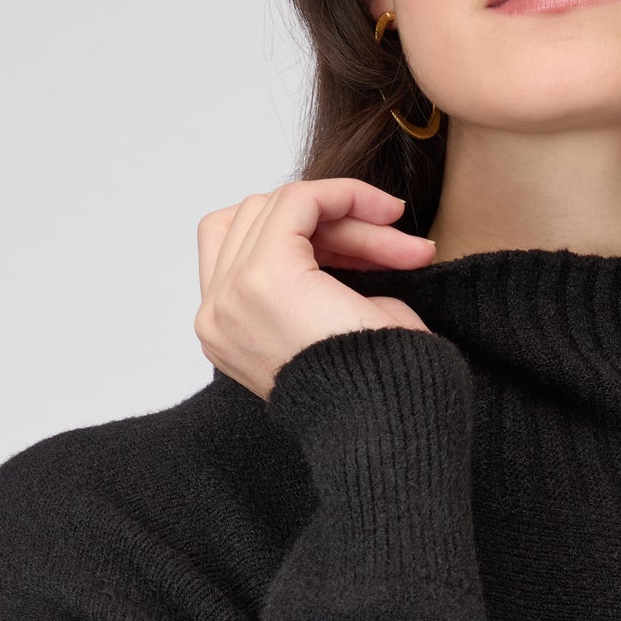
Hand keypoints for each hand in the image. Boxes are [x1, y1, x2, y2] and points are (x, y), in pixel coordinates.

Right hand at [195, 178, 437, 398]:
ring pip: (278, 209)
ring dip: (348, 217)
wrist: (390, 425)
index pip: (247, 248)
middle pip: (260, 224)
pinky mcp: (263, 277)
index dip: (314, 235)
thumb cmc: (379, 391)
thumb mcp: (339, 326)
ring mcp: (230, 297)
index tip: (379, 241)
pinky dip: (341, 195)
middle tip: (401, 249)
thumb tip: (339, 230)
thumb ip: (317, 279)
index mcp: (227, 332)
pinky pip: (297, 201)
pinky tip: (384, 211)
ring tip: (404, 249)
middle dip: (336, 226)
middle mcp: (217, 316)